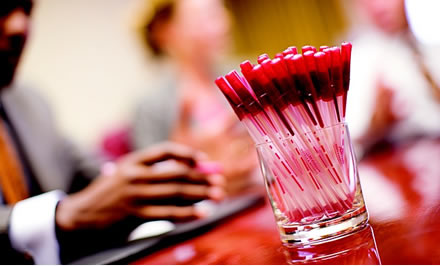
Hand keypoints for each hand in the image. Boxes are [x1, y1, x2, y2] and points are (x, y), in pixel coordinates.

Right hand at [55, 142, 224, 231]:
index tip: (205, 159)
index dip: (188, 154)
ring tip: (219, 194)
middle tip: (220, 179)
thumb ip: (150, 170)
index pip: (165, 150)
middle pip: (176, 172)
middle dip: (202, 176)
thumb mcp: (124, 173)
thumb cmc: (108, 193)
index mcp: (133, 161)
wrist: (80, 216)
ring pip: (176, 192)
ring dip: (201, 193)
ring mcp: (135, 195)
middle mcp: (135, 175)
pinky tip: (202, 213)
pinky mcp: (135, 215)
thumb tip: (184, 169)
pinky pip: (168, 213)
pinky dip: (188, 213)